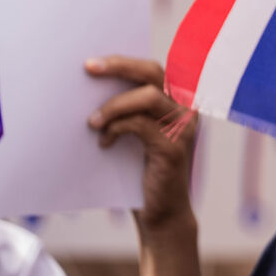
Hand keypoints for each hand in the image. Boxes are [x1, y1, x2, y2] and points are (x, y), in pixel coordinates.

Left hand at [86, 56, 196, 232]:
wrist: (160, 215)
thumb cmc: (142, 173)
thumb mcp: (135, 135)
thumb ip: (127, 110)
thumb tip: (92, 86)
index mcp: (176, 102)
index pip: (152, 69)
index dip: (123, 61)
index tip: (92, 63)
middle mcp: (185, 110)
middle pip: (153, 73)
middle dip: (119, 67)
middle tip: (89, 69)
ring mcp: (183, 128)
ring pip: (147, 96)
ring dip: (114, 105)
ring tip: (92, 121)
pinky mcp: (173, 147)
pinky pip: (140, 125)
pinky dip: (117, 128)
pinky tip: (104, 142)